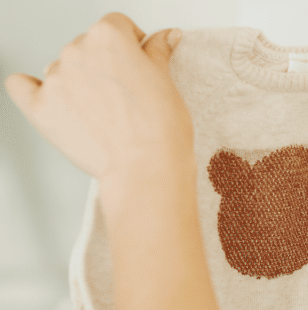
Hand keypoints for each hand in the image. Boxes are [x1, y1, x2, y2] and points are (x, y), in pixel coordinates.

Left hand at [4, 13, 191, 189]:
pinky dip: (33, 89)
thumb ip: (157, 52)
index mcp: (109, 37)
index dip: (132, 45)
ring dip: (78, 81)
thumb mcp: (167, 81)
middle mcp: (77, 51)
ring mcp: (55, 79)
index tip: (138, 63)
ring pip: (62, 68)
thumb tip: (163, 38)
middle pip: (87, 46)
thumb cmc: (160, 129)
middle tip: (125, 94)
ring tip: (102, 111)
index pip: (116, 26)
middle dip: (105, 65)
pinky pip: (21, 87)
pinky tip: (52, 97)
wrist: (145, 167)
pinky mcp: (40, 107)